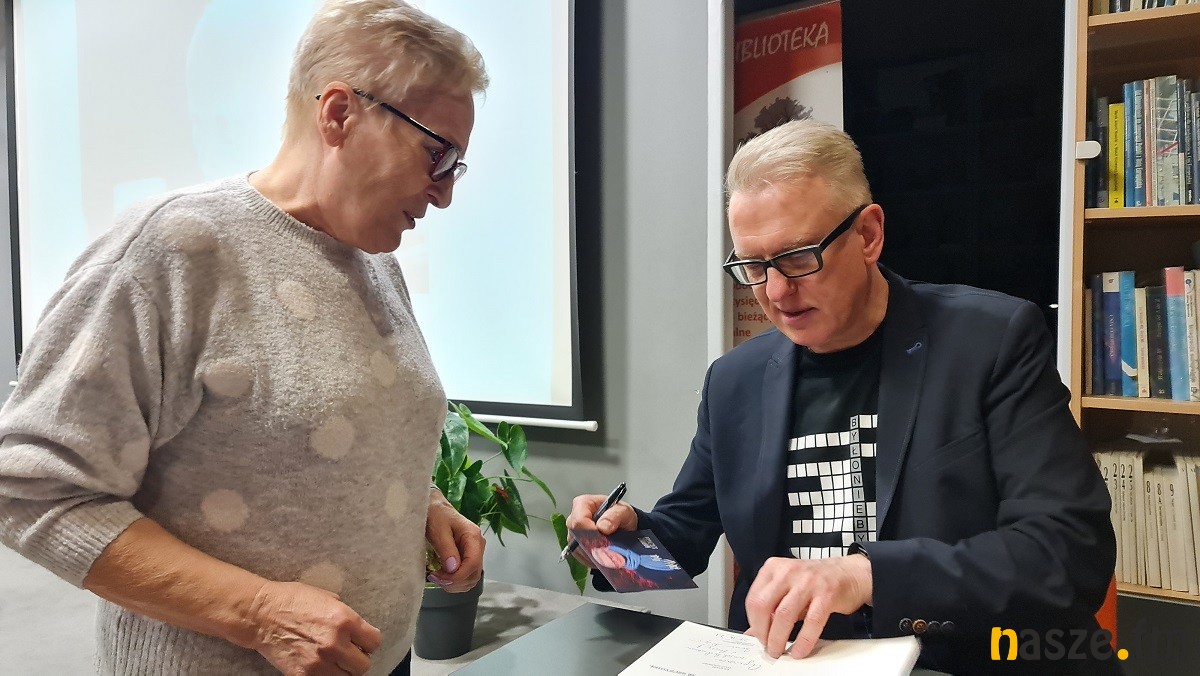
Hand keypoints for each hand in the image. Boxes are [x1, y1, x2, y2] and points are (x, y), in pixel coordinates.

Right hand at [245, 580, 381, 675]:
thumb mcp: (327, 598)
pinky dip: (326, 675)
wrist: (261, 615)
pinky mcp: (303, 675)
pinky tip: (320, 666)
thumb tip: (358, 630)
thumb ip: (346, 615)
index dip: (368, 641)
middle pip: (364, 665)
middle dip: (357, 657)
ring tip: (333, 660)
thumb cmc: (293, 600)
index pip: (374, 642)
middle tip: (348, 652)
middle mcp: (335, 643)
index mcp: (344, 620)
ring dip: (343, 669)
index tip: (362, 641)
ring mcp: (318, 662)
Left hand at [425, 487, 484, 591]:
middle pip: (473, 574)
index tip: (438, 577)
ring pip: (471, 579)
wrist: (435, 508)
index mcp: (473, 537)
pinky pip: (466, 577)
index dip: (457, 576)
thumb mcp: (438, 530)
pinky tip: (442, 577)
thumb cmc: (436, 515)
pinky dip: (455, 583)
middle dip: (455, 582)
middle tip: (435, 578)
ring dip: (454, 585)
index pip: (472, 564)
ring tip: (437, 578)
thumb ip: (446, 548)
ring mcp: (474, 554)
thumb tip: (453, 569)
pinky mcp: (467, 559)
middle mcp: (477, 546)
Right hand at [565, 493, 637, 566]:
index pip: (579, 521)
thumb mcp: (624, 511)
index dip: (590, 532)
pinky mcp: (576, 546)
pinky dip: (592, 559)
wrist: (623, 525)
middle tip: (609, 549)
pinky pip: (580, 556)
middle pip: (576, 536)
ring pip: (577, 548)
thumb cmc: (621, 515)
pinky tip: (603, 555)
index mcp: (583, 504)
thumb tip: (602, 526)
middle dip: (593, 545)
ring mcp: (573, 533)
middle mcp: (574, 518)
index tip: (603, 540)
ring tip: (609, 552)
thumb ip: (614, 516)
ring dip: (593, 553)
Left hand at [744, 554, 872, 658]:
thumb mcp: (788, 587)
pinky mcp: (827, 595)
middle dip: (762, 632)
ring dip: (778, 639)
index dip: (753, 622)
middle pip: (763, 605)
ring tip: (779, 650)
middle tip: (766, 646)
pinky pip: (811, 622)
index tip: (757, 635)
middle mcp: (789, 572)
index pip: (753, 598)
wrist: (850, 573)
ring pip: (784, 615)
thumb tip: (753, 632)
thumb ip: (770, 607)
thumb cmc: (815, 581)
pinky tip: (799, 651)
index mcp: (774, 567)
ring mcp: (808, 582)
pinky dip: (803, 641)